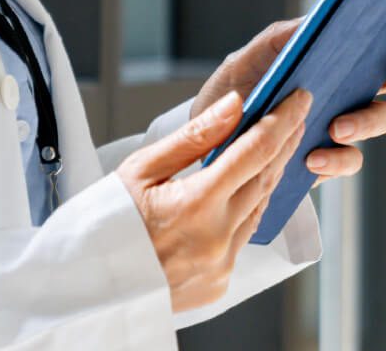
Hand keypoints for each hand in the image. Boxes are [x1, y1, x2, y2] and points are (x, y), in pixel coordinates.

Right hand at [118, 88, 313, 311]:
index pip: (255, 151)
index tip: (298, 98)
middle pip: (265, 178)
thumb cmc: (106, 223)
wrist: (87, 286)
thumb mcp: (141, 168)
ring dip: (272, 174)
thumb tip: (234, 106)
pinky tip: (252, 187)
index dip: (282, 120)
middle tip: (296, 114)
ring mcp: (221, 265)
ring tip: (279, 144)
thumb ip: (194, 137)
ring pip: (260, 208)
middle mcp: (216, 238)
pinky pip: (245, 237)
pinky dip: (252, 208)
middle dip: (284, 142)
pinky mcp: (220, 283)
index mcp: (196, 205)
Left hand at [191, 18, 385, 188]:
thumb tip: (312, 23)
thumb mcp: (246, 59)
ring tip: (336, 127)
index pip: (372, 49)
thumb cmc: (232, 92)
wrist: (210, 144)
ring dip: (363, 122)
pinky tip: (313, 158)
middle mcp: (342, 95)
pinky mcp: (326, 162)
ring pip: (377, 121)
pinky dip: (336, 159)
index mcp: (329, 64)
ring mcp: (338, 129)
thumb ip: (278, 39)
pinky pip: (348, 161)